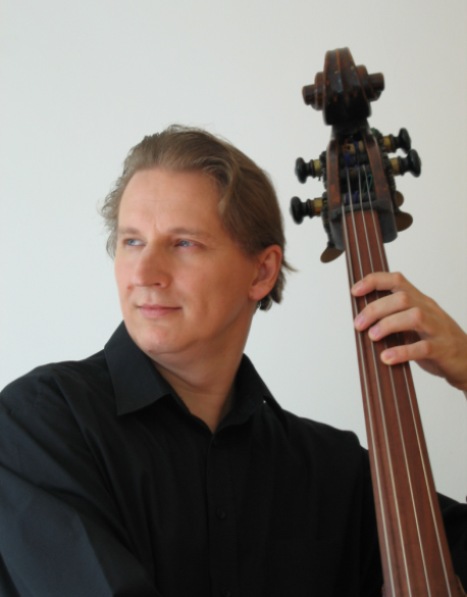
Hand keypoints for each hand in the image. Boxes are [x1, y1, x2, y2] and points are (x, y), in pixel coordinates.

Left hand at [351, 272, 466, 391]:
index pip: (397, 280)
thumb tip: (361, 319)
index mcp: (420, 301)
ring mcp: (437, 329)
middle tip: (358, 325)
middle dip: (375, 309)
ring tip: (372, 337)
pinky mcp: (443, 349)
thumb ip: (393, 318)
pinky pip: (423, 347)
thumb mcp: (414, 324)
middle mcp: (429, 310)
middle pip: (402, 298)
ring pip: (414, 316)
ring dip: (388, 325)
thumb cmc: (436, 342)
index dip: (374, 281)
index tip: (354, 291)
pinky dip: (402, 351)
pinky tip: (386, 357)